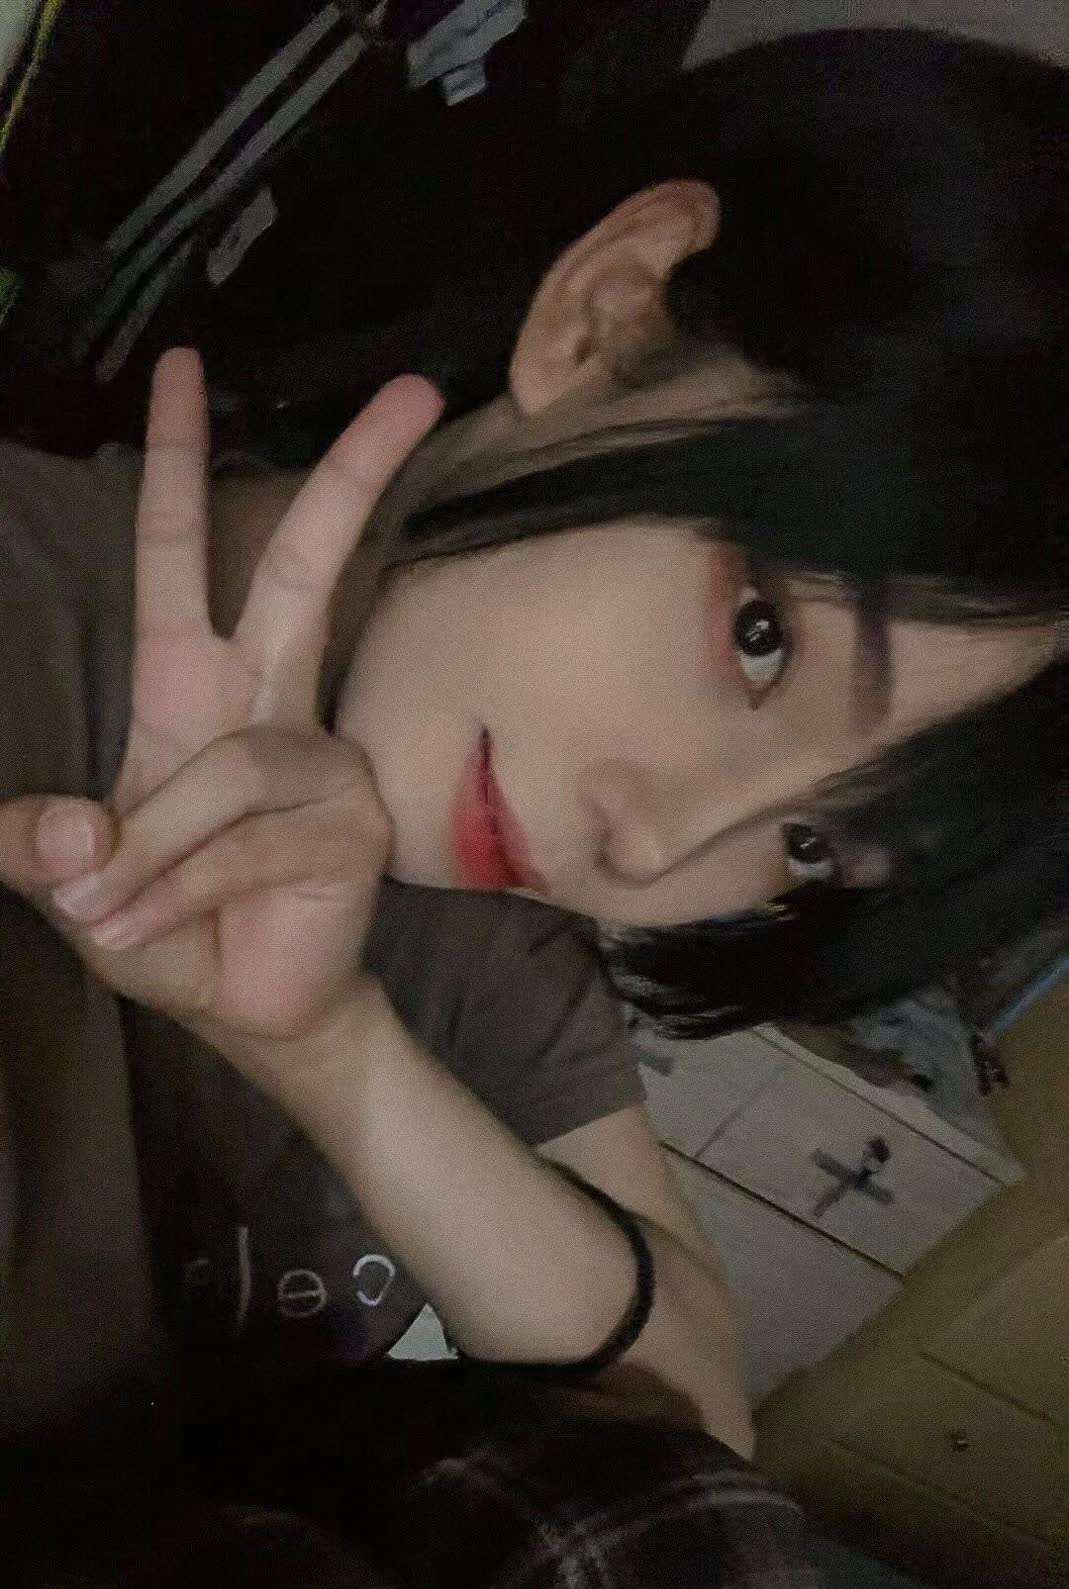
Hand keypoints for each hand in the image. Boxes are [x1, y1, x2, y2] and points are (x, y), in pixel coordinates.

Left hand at [0, 351, 441, 1043]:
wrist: (243, 1012)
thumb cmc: (165, 928)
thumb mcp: (76, 884)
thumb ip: (45, 849)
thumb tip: (72, 830)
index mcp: (191, 691)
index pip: (182, 559)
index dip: (179, 466)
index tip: (181, 368)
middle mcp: (268, 706)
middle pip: (311, 571)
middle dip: (354, 479)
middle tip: (418, 390)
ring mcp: (323, 762)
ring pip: (233, 765)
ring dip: (158, 844)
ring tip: (108, 903)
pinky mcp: (355, 828)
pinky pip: (251, 837)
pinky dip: (182, 885)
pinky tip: (145, 922)